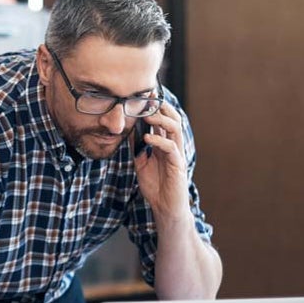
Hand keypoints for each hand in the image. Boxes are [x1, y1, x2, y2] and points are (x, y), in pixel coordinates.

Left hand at [134, 103, 190, 217]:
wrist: (164, 208)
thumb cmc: (155, 186)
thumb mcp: (140, 162)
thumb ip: (136, 148)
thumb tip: (126, 132)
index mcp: (165, 144)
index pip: (163, 120)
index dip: (156, 107)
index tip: (145, 95)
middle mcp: (173, 146)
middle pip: (173, 118)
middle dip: (162, 107)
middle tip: (149, 98)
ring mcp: (177, 154)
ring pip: (175, 129)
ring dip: (162, 119)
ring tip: (148, 115)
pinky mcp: (178, 165)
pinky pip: (171, 148)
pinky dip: (159, 140)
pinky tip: (148, 138)